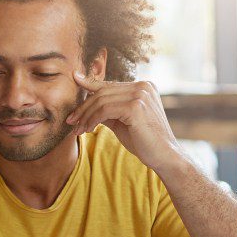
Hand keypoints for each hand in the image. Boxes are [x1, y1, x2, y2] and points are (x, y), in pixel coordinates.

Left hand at [66, 72, 183, 173]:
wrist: (164, 156)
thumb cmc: (143, 141)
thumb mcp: (122, 121)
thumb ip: (107, 110)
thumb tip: (86, 104)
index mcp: (143, 86)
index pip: (109, 85)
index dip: (89, 84)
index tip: (74, 80)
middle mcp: (143, 86)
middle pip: (102, 92)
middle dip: (83, 108)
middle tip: (71, 121)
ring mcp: (140, 95)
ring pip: (101, 101)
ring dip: (85, 116)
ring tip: (78, 130)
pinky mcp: (136, 107)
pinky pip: (104, 110)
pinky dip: (92, 120)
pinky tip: (88, 130)